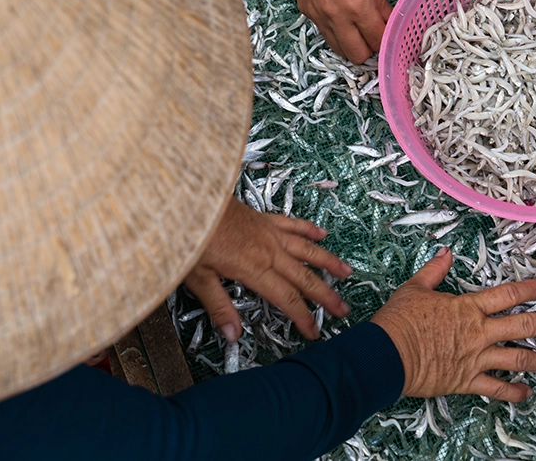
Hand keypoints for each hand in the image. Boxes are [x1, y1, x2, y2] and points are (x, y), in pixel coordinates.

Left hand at [184, 197, 351, 340]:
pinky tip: (322, 233)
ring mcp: (268, 232)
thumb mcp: (198, 279)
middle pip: (304, 277)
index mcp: (254, 268)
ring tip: (347, 272)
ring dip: (328, 262)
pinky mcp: (263, 219)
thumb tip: (233, 335)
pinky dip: (309, 229)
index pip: (286, 298)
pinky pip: (293, 224)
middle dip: (325, 295)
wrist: (188, 202)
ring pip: (306, 249)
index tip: (314, 331)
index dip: (303, 317)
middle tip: (342, 309)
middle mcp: (268, 250)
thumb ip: (219, 307)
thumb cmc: (189, 238)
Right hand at [294, 0, 391, 64]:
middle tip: (372, 37)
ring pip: (338, 49)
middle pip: (357, 55)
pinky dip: (335, 31)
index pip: (377, 40)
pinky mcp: (308, 13)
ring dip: (350, 44)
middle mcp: (338, 18)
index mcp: (359, 7)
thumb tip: (389, 20)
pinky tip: (340, 18)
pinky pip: (324, 33)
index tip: (388, 36)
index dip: (385, 41)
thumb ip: (380, 3)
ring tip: (356, 31)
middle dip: (368, 49)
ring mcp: (320, 18)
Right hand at [371, 248, 535, 400]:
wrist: (387, 355)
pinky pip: (496, 388)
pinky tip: (527, 392)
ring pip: (518, 359)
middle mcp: (479, 332)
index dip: (529, 288)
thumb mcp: (415, 288)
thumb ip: (434, 271)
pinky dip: (513, 392)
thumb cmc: (400, 321)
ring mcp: (476, 358)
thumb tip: (445, 253)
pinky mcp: (467, 380)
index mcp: (468, 307)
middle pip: (524, 326)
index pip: (507, 294)